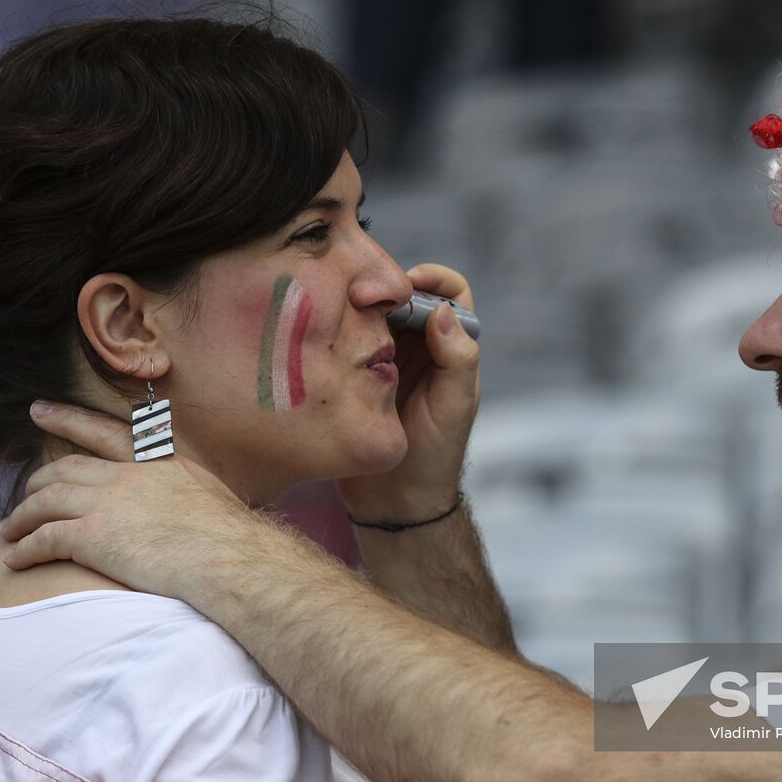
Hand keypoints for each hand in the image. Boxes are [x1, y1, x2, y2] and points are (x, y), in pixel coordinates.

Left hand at [0, 403, 273, 600]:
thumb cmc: (230, 537)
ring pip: (45, 502)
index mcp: (156, 461)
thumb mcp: (208, 494)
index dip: (68, 419)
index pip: (103, 432)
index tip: (39, 410)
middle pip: (65, 469)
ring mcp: (107, 503)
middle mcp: (127, 475)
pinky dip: (23, 549)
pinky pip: (43, 539)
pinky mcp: (91, 536)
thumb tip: (184, 505)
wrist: (228, 557)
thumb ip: (182, 490)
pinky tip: (14, 559)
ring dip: (22, 517)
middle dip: (37, 479)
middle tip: (22, 490)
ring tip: (10, 530)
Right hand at [337, 263, 480, 520]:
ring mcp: (383, 358)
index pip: (451, 295)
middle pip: (405, 296)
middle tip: (363, 292)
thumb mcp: (453, 406)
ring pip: (373, 313)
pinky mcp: (353, 373)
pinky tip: (325, 330)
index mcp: (449, 349)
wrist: (395, 501)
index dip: (433, 279)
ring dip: (358, 306)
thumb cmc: (435, 456)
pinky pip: (346, 339)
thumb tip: (442, 310)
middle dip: (386, 286)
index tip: (409, 282)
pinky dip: (337, 329)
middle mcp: (419, 347)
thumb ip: (456, 359)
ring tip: (340, 307)